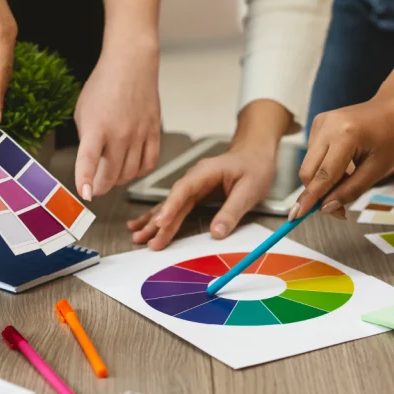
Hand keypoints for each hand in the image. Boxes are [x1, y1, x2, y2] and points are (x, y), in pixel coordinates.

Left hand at [74, 45, 161, 199]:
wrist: (131, 65)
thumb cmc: (104, 86)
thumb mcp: (83, 112)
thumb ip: (87, 139)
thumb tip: (94, 163)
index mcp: (96, 126)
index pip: (88, 160)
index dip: (85, 179)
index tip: (85, 194)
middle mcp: (119, 133)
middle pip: (111, 175)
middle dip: (101, 187)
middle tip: (95, 188)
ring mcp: (139, 134)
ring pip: (130, 174)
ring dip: (118, 179)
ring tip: (112, 173)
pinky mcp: (154, 132)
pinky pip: (149, 164)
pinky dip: (139, 172)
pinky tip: (131, 166)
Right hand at [127, 143, 275, 249]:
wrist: (255, 154)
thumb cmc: (255, 167)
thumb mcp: (250, 190)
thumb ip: (232, 211)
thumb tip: (217, 233)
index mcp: (206, 172)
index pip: (184, 190)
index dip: (171, 207)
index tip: (161, 222)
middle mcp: (194, 178)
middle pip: (172, 201)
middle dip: (158, 221)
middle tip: (145, 239)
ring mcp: (192, 186)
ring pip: (170, 206)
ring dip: (155, 222)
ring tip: (138, 237)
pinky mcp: (194, 195)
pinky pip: (175, 207)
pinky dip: (161, 218)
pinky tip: (147, 225)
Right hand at [293, 97, 393, 218]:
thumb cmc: (392, 138)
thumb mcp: (377, 170)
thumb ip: (350, 190)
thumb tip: (325, 208)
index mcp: (346, 135)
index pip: (323, 175)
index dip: (310, 199)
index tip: (295, 217)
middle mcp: (327, 126)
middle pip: (308, 172)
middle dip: (317, 193)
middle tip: (337, 207)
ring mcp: (320, 122)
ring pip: (308, 165)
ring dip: (322, 181)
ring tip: (348, 179)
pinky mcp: (318, 123)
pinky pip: (313, 155)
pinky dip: (323, 167)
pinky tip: (343, 165)